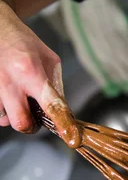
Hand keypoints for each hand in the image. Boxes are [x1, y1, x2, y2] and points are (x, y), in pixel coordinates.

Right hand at [0, 1, 76, 141]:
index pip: (49, 104)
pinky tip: (9, 95)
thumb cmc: (24, 43)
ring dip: (16, 115)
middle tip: (36, 117)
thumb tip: (63, 111)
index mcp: (30, 72)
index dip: (61, 122)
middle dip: (31, 126)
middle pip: (21, 123)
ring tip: (20, 97)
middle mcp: (9, 82)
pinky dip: (5, 109)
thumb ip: (56, 87)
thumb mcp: (50, 60)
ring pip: (5, 120)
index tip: (70, 136)